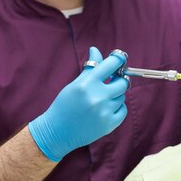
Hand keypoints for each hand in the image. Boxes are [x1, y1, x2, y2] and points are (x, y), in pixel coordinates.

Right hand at [29, 47, 128, 161]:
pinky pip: (123, 110)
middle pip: (123, 82)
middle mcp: (98, 96)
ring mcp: (104, 111)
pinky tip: (105, 109)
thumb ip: (90, 68)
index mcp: (88, 83)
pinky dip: (117, 108)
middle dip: (118, 80)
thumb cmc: (64, 105)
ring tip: (101, 99)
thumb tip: (95, 49)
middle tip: (112, 82)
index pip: (112, 64)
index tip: (119, 60)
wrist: (57, 132)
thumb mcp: (75, 84)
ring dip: (115, 95)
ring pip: (122, 96)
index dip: (118, 60)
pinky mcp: (109, 124)